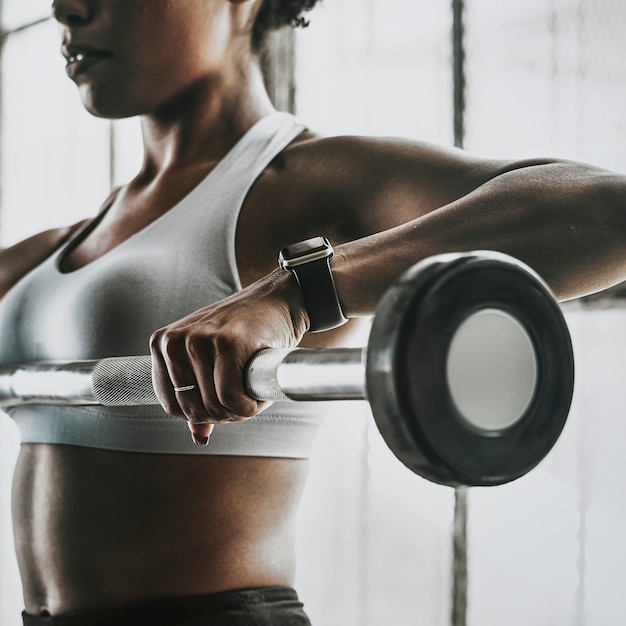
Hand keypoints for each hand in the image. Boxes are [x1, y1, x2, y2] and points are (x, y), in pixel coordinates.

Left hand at [150, 270, 307, 445]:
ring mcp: (200, 340)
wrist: (278, 299)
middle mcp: (175, 340)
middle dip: (223, 414)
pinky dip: (249, 406)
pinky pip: (231, 398)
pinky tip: (258, 392)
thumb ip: (201, 395)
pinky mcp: (227, 343)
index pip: (171, 404)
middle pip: (193, 409)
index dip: (200, 414)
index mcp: (163, 343)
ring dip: (239, 411)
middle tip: (243, 398)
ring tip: (252, 391)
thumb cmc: (246, 330)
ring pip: (213, 406)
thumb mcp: (213, 359)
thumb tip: (198, 435)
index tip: (222, 403)